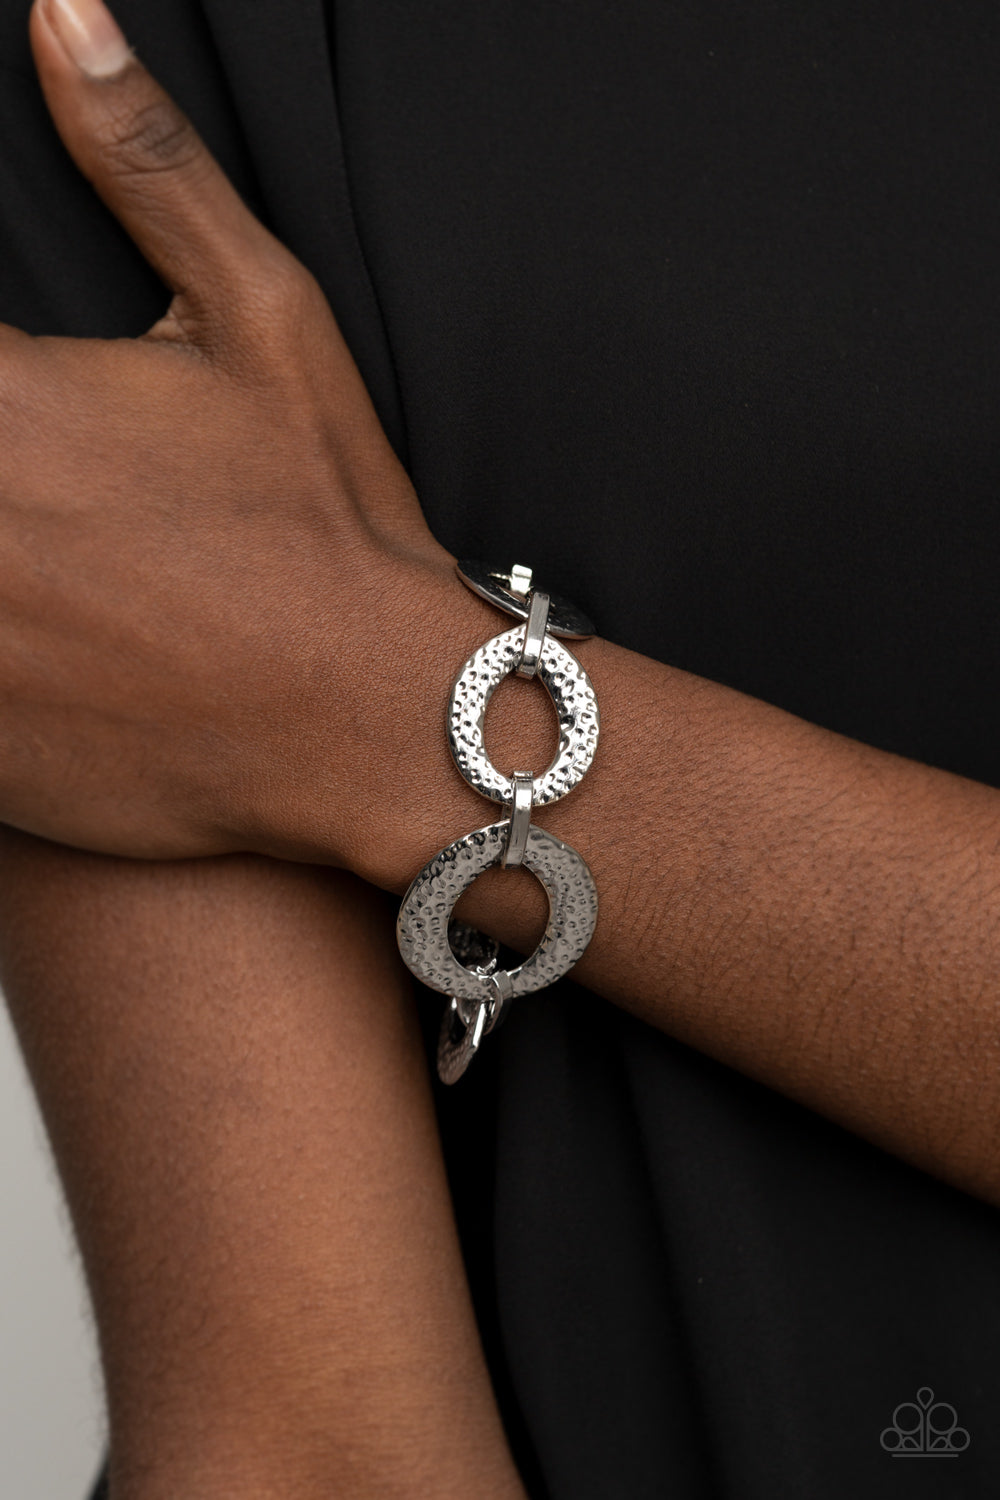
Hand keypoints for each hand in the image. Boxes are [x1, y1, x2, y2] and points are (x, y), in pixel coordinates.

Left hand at [0, 0, 454, 865]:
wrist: (373, 725)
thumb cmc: (327, 524)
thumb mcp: (265, 323)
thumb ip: (146, 168)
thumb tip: (62, 19)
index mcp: (4, 401)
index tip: (27, 402)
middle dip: (6, 460)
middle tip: (57, 477)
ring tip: (57, 551)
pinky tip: (56, 630)